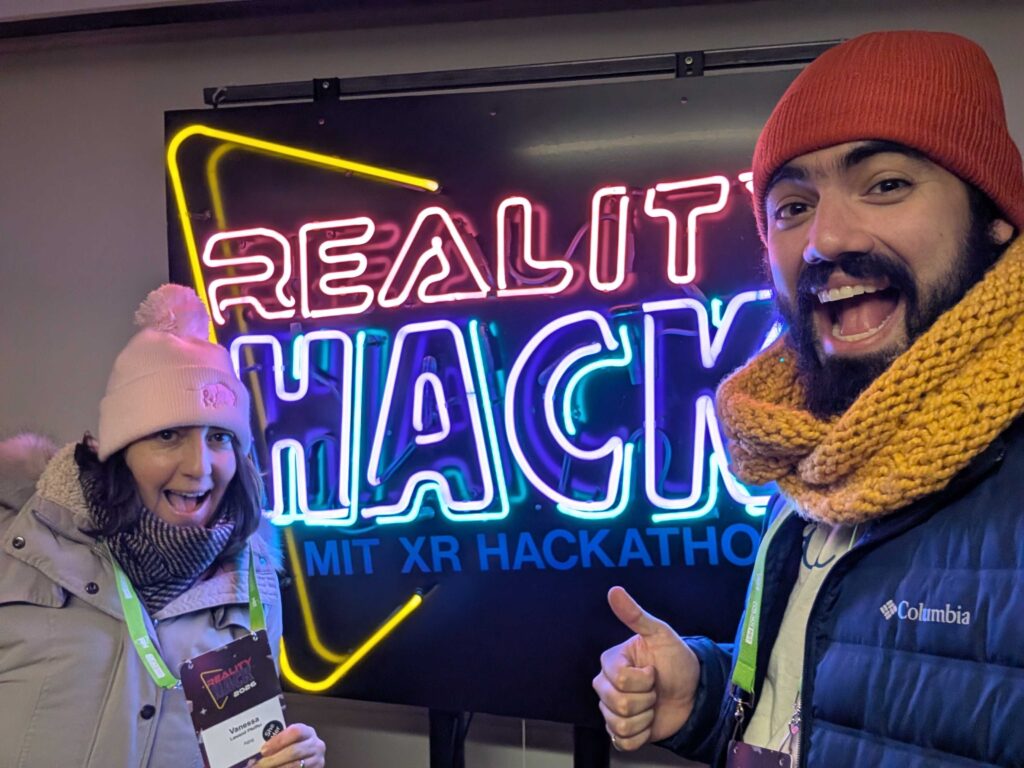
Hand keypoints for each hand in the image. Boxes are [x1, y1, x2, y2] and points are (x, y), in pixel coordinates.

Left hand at [250, 723, 325, 767]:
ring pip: (295, 765)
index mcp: (307, 732)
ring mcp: (317, 760)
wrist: (305, 760)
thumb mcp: (287, 742)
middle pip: (294, 751)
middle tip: (258, 765)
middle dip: (273, 760)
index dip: (278, 741)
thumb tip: (255, 756)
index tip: (263, 750)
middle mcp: (316, 745)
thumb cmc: (291, 749)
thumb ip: (275, 744)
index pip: (295, 732)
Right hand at [592, 586, 699, 750]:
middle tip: (655, 690)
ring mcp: (611, 710)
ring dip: (646, 717)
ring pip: (620, 724)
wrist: (694, 692)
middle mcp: (606, 685)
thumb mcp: (660, 634)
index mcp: (611, 662)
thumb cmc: (676, 661)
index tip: (654, 671)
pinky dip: (642, 735)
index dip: (644, 680)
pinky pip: (623, 741)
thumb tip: (614, 590)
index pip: (620, 680)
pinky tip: (649, 722)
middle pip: (618, 704)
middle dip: (646, 699)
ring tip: (654, 705)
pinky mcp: (620, 731)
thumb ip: (635, 615)